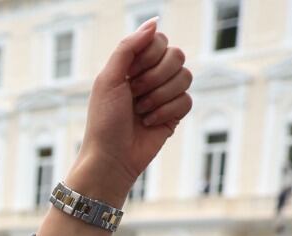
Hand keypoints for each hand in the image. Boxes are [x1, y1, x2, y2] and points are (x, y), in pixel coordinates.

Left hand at [69, 19, 192, 204]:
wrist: (110, 158)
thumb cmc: (103, 121)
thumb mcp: (108, 79)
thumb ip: (128, 47)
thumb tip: (154, 22)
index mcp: (134, 64)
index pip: (159, 40)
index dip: (148, 57)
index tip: (129, 75)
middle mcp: (151, 75)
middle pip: (177, 55)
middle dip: (154, 78)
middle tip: (134, 95)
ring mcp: (165, 93)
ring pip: (186, 77)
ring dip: (159, 97)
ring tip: (140, 112)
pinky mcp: (175, 113)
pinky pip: (187, 100)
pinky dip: (166, 112)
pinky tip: (149, 123)